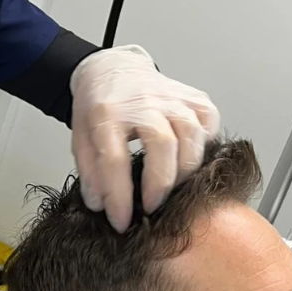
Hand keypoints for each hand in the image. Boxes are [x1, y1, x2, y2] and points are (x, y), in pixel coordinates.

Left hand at [70, 45, 219, 231]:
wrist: (114, 70)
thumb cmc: (100, 107)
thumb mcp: (81, 138)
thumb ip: (90, 173)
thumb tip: (103, 207)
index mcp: (108, 112)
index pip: (115, 159)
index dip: (119, 197)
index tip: (121, 221)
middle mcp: (142, 101)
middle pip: (162, 143)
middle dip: (160, 184)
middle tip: (152, 207)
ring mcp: (171, 95)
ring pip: (192, 134)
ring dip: (185, 169)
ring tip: (172, 185)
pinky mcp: (193, 96)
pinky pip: (209, 123)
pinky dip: (205, 145)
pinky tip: (190, 156)